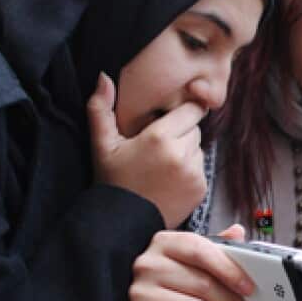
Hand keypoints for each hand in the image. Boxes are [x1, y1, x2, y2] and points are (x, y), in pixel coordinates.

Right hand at [87, 72, 209, 228]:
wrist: (123, 223)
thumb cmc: (112, 181)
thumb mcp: (102, 145)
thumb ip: (100, 108)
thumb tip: (103, 77)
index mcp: (159, 137)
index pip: (191, 110)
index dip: (181, 113)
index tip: (168, 120)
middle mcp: (182, 153)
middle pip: (195, 128)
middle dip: (181, 133)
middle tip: (158, 147)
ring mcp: (194, 173)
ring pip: (199, 148)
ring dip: (186, 152)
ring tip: (162, 165)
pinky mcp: (201, 189)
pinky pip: (201, 169)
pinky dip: (190, 171)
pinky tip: (169, 180)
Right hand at [129, 225, 255, 300]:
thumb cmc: (175, 281)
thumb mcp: (194, 258)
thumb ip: (218, 246)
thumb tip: (238, 233)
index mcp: (165, 243)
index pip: (200, 250)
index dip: (229, 270)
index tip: (249, 288)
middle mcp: (149, 266)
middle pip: (202, 285)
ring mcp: (142, 294)